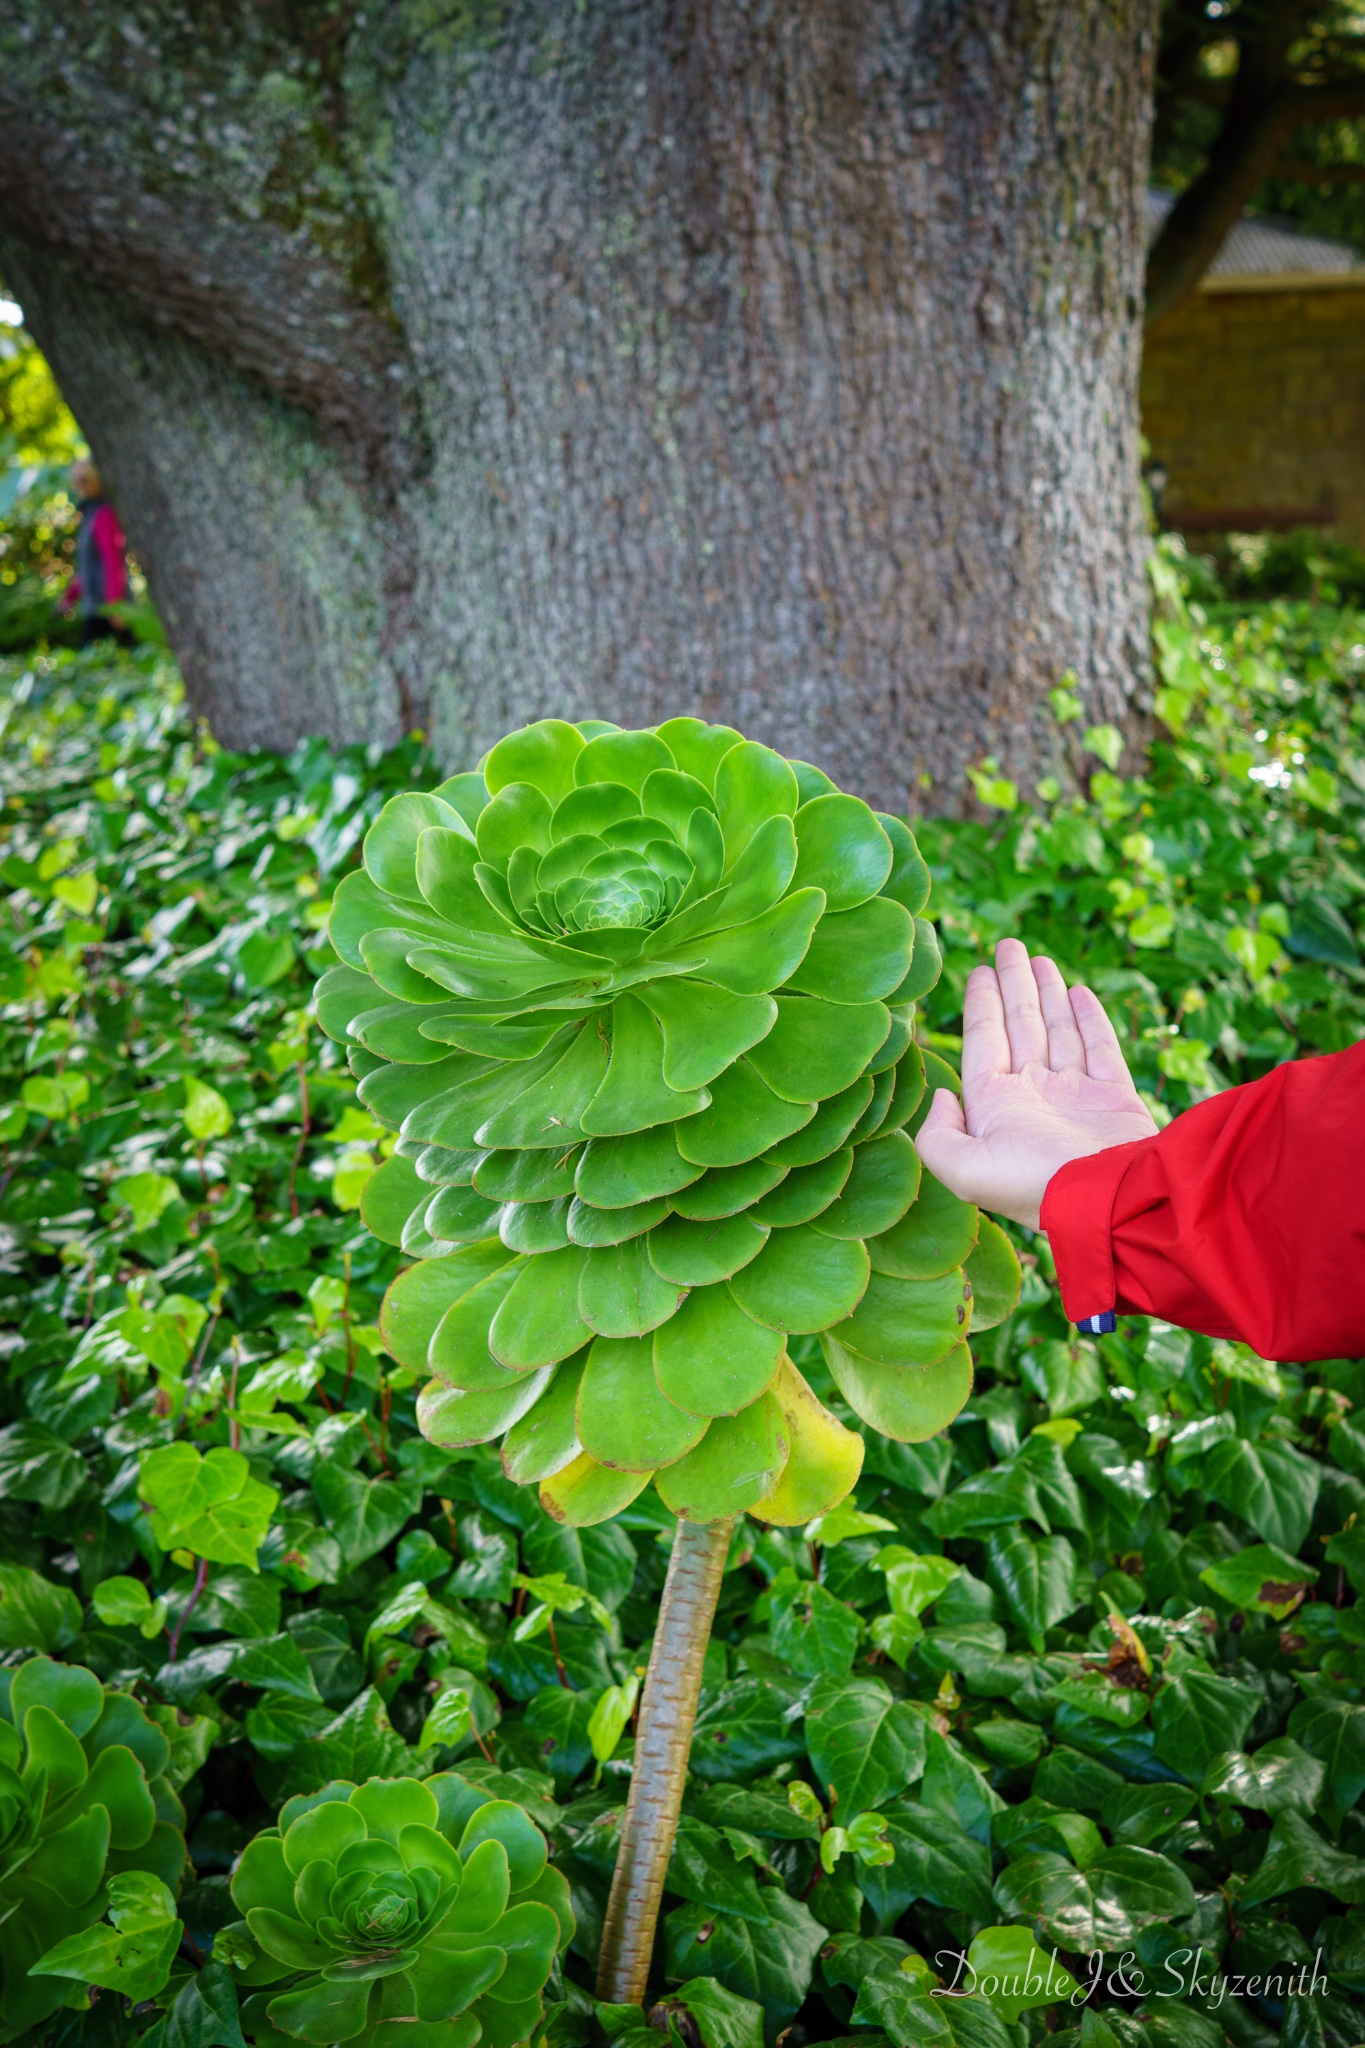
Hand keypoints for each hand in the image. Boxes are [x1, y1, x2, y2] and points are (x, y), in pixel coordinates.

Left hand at [915, 938, 1157, 1228]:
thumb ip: (938, 1136)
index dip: (980, 1004)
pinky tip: (1077, 991)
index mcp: (997, 1108)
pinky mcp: (1114, 1097)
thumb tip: (942, 1096)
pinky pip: (1100, 1048)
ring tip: (1039, 960)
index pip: (984, 1042)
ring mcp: (1075, 1096)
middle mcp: (1034, 1097)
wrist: (1110, 1202)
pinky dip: (1089, 1019)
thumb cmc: (1035, 1186)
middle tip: (1008, 945)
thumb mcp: (965, 1170)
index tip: (978, 971)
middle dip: (1013, 987)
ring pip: (1057, 1032)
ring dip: (1047, 995)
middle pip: (1020, 1027)